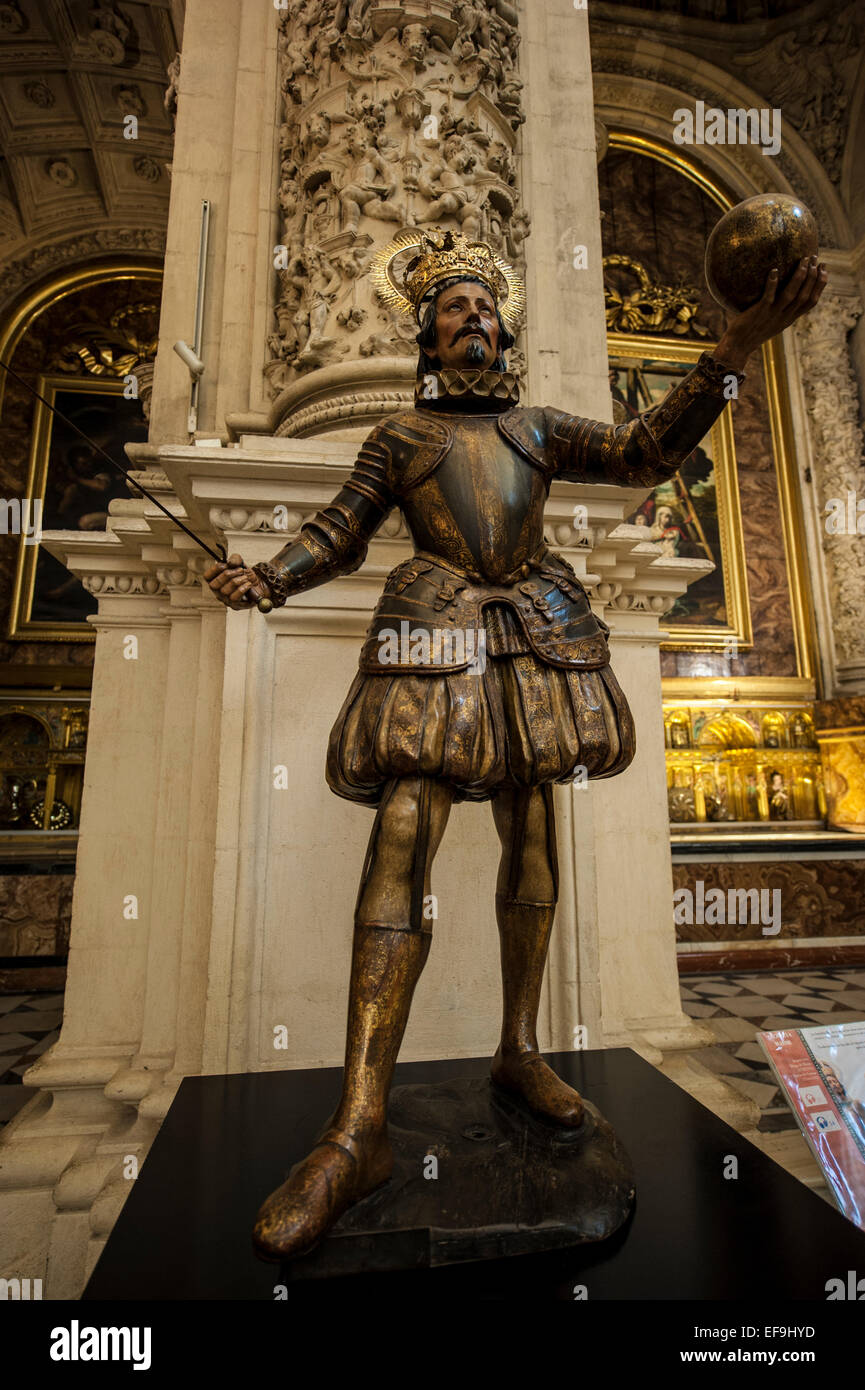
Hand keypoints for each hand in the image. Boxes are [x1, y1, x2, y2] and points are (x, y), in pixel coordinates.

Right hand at [203, 553, 269, 610]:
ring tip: (246, 577)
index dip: (215, 569)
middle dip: (228, 575)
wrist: (258, 585)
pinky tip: (248, 584)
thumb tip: (230, 562)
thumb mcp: (241, 563)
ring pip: (225, 591)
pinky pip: (234, 598)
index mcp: (215, 580)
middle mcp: (217, 591)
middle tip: (240, 570)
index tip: (226, 564)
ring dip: (237, 581)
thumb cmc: (245, 574)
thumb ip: (235, 559)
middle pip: (214, 585)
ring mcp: (225, 600)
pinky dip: (242, 589)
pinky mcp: (235, 605)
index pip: (207, 576)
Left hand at [714, 256, 827, 371]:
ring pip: (791, 295)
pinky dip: (772, 284)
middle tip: (814, 258)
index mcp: (790, 319)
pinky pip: (768, 297)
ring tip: (802, 260)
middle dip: (813, 277)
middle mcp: (784, 317)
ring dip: (798, 277)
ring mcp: (772, 315)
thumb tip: (785, 287)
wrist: (738, 346)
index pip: (812, 301)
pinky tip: (774, 270)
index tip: (824, 268)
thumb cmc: (753, 330)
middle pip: (804, 296)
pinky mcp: (759, 313)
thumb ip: (782, 308)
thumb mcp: (773, 321)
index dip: (820, 285)